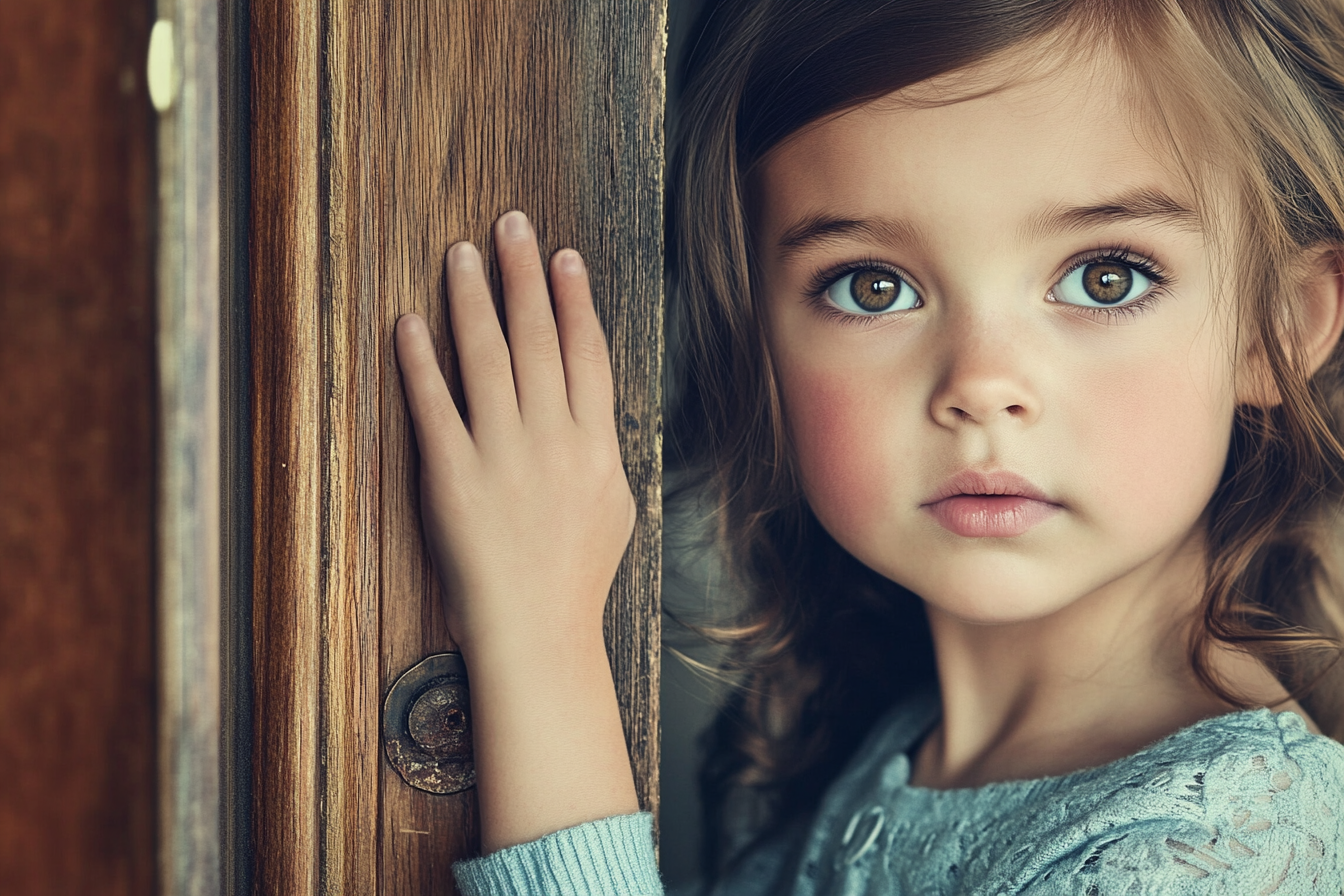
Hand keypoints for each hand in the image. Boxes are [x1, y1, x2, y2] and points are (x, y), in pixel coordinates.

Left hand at [394, 210, 635, 662]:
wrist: (536, 630)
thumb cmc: (576, 575)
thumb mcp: (616, 506)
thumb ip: (603, 448)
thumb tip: (593, 407)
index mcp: (596, 444)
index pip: (585, 353)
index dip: (573, 299)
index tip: (562, 256)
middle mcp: (553, 439)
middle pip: (537, 338)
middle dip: (523, 274)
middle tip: (511, 224)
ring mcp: (501, 456)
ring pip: (487, 357)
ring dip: (473, 299)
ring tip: (462, 254)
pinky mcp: (452, 476)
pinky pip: (434, 405)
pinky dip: (420, 360)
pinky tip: (410, 322)